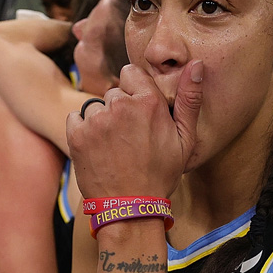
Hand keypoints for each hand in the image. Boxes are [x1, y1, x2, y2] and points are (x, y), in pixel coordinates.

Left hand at [67, 61, 203, 199]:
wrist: (130, 208)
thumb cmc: (161, 174)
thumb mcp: (185, 139)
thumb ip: (190, 99)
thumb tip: (196, 64)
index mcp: (148, 102)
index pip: (131, 72)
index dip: (135, 91)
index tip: (139, 111)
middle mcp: (120, 106)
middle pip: (114, 92)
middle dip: (120, 109)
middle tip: (129, 136)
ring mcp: (96, 120)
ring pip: (95, 107)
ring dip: (102, 121)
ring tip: (113, 146)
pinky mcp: (77, 135)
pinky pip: (75, 118)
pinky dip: (82, 130)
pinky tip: (97, 148)